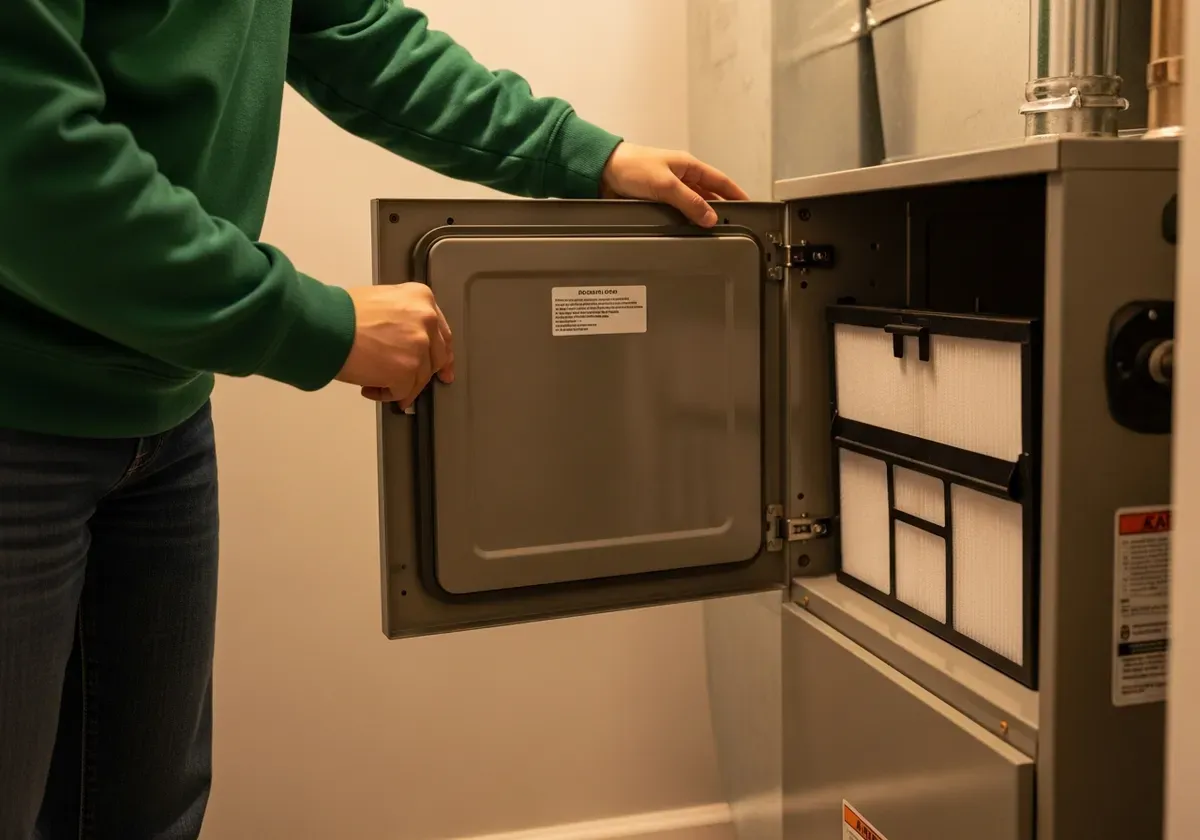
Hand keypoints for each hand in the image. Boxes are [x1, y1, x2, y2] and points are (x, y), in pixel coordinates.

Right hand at [336, 283, 454, 406]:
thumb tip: (406, 341)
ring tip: (377, 383)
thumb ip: (403, 317)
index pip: (441, 332)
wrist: (327, 325)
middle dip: (424, 374)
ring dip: (400, 385)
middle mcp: (426, 320)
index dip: (441, 353)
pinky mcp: (407, 371)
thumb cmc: (342, 313)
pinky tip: (371, 388)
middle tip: (413, 385)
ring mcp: (419, 347)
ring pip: (419, 378)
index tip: (443, 367)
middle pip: (436, 357)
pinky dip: (387, 394)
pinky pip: (403, 392)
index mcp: (421, 298)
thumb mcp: (382, 300)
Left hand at [600, 142, 749, 227]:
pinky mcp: (656, 200)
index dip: (735, 193)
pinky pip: (676, 212)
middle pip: (708, 195)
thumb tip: (710, 217)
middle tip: (732, 224)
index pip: (720, 180)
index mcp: (688, 166)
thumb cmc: (631, 166)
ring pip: (692, 205)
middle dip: (719, 208)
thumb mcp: (665, 184)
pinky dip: (684, 220)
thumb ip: (689, 201)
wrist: (602, 172)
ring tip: (711, 232)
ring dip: (699, 216)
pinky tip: (687, 230)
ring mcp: (669, 189)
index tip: (749, 204)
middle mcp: (681, 177)